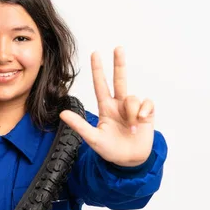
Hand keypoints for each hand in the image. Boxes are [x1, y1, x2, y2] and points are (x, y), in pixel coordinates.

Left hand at [60, 47, 154, 166]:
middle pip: (120, 79)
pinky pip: (146, 103)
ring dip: (131, 112)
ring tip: (130, 127)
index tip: (95, 54)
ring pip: (132, 97)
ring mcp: (133, 108)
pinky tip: (141, 121)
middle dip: (119, 63)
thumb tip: (62, 114)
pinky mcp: (146, 113)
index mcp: (105, 108)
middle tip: (118, 48)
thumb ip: (79, 126)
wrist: (129, 161)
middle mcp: (119, 105)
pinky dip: (143, 111)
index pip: (101, 85)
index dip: (98, 70)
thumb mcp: (93, 139)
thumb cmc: (110, 150)